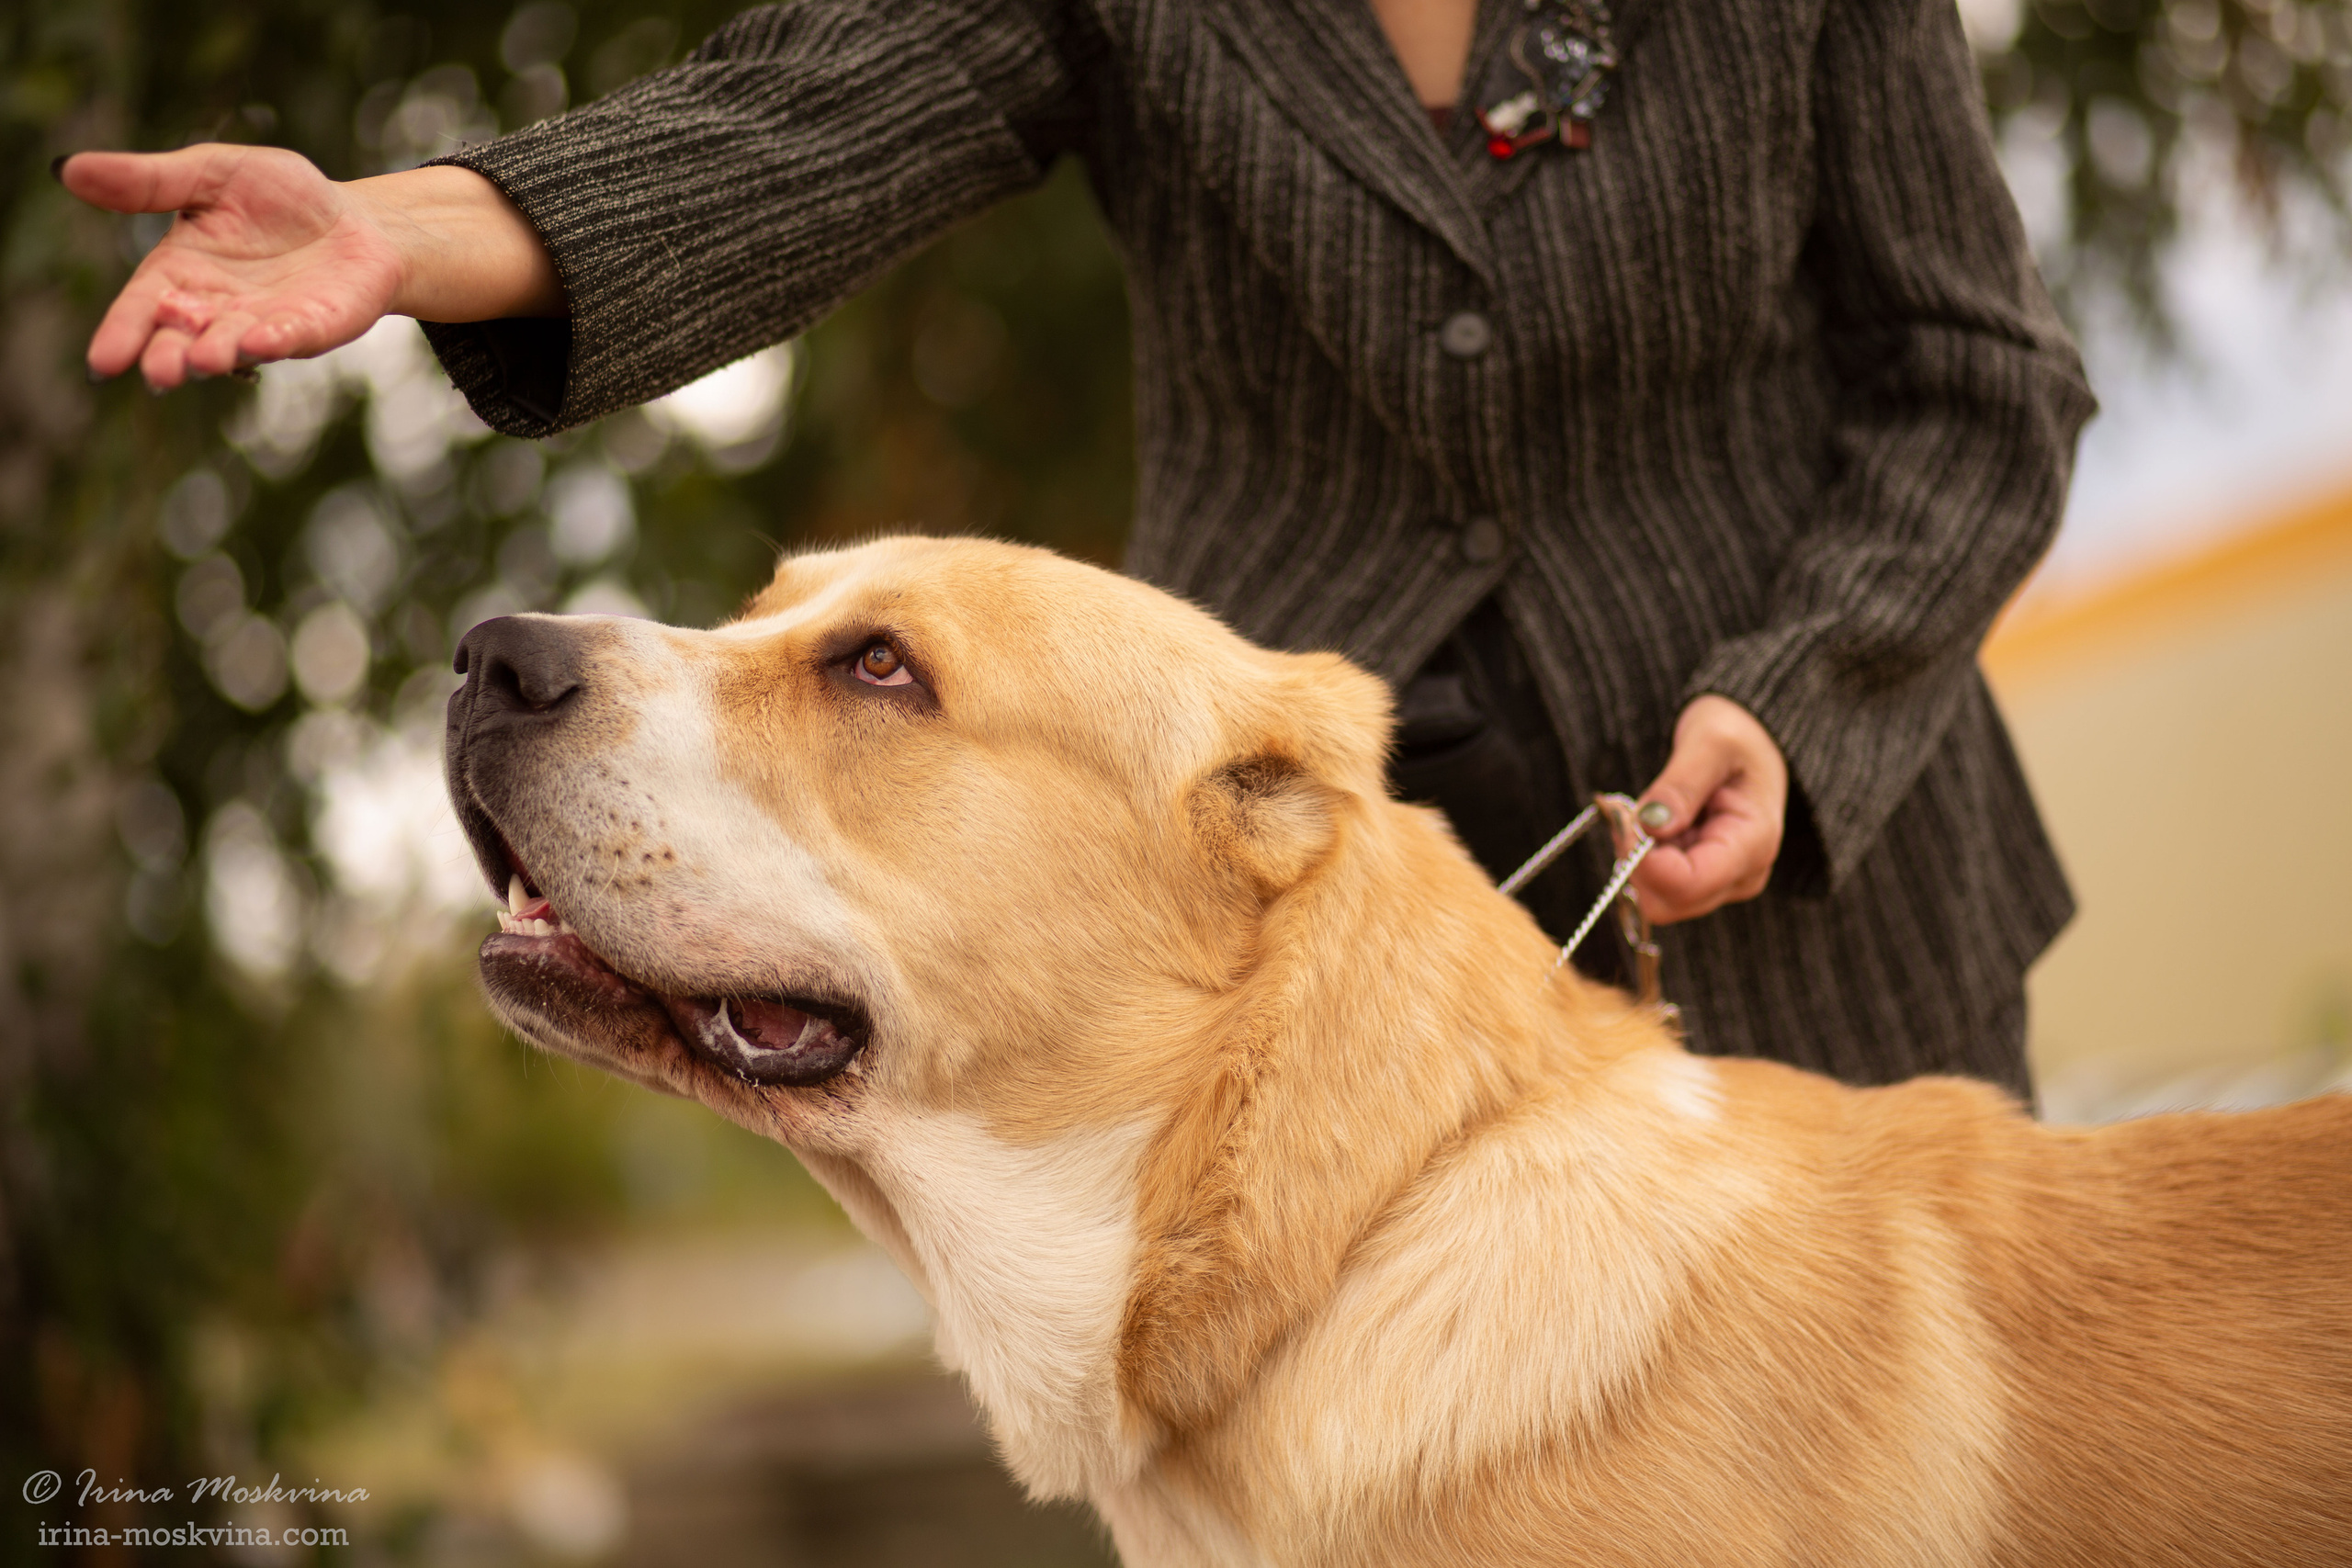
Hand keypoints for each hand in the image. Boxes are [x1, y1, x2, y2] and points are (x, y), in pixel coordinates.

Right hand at [61, 144, 563, 391]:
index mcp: (183, 274)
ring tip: (201, 362)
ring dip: (219, 354)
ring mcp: (269, 322)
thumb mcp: (211, 174)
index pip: (144, 306)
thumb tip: (69, 168)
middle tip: (158, 372)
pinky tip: (261, 341)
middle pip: (186, 339)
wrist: (357, 219)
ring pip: (236, 345)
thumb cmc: (279, 199)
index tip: (103, 361)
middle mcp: (220, 309)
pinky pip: (294, 335)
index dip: (124, 332)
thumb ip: (150, 181)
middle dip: (171, 356)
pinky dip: (278, 339)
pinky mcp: (317, 326)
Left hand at [1626, 695, 1786, 925]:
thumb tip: (1651, 826)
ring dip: (1634, 859)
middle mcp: (1740, 876)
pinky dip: (1639, 857)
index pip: (1688, 884)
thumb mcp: (1712, 742)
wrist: (1751, 743)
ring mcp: (1720, 883)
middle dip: (1634, 861)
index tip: (1621, 819)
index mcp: (1753, 844)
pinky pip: (1655, 885)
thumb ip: (1682, 784)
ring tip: (1642, 810)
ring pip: (1655, 898)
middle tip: (1624, 811)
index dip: (1643, 862)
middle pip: (1666, 903)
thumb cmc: (1738, 737)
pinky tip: (1648, 823)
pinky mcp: (1701, 880)